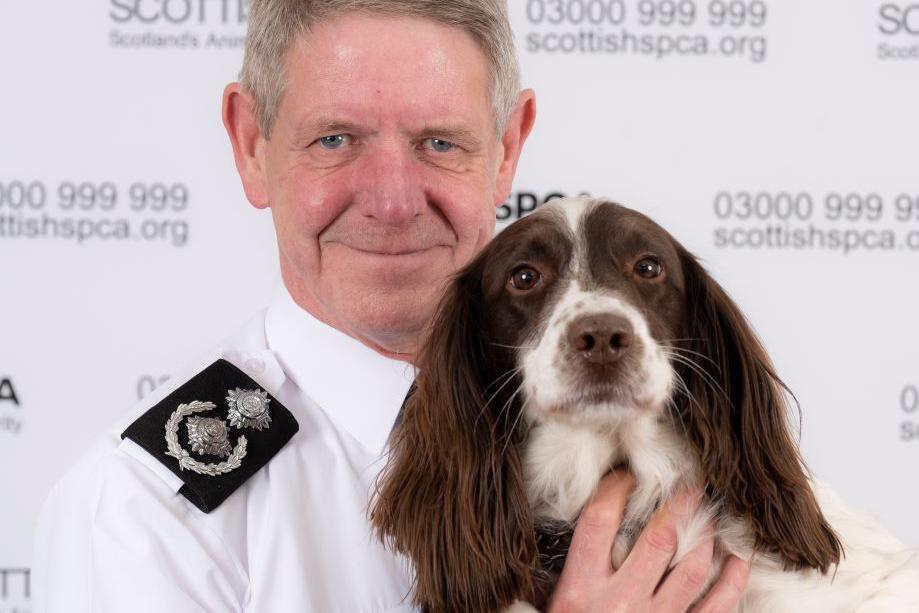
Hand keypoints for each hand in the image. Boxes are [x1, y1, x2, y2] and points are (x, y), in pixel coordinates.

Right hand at [547, 470, 749, 612]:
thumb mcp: (548, 612)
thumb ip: (557, 578)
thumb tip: (568, 538)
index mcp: (580, 590)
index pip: (600, 521)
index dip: (616, 489)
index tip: (626, 476)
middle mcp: (620, 602)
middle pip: (658, 537)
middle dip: (678, 503)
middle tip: (691, 481)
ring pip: (694, 568)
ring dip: (707, 535)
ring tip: (712, 513)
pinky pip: (716, 608)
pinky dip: (732, 582)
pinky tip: (737, 560)